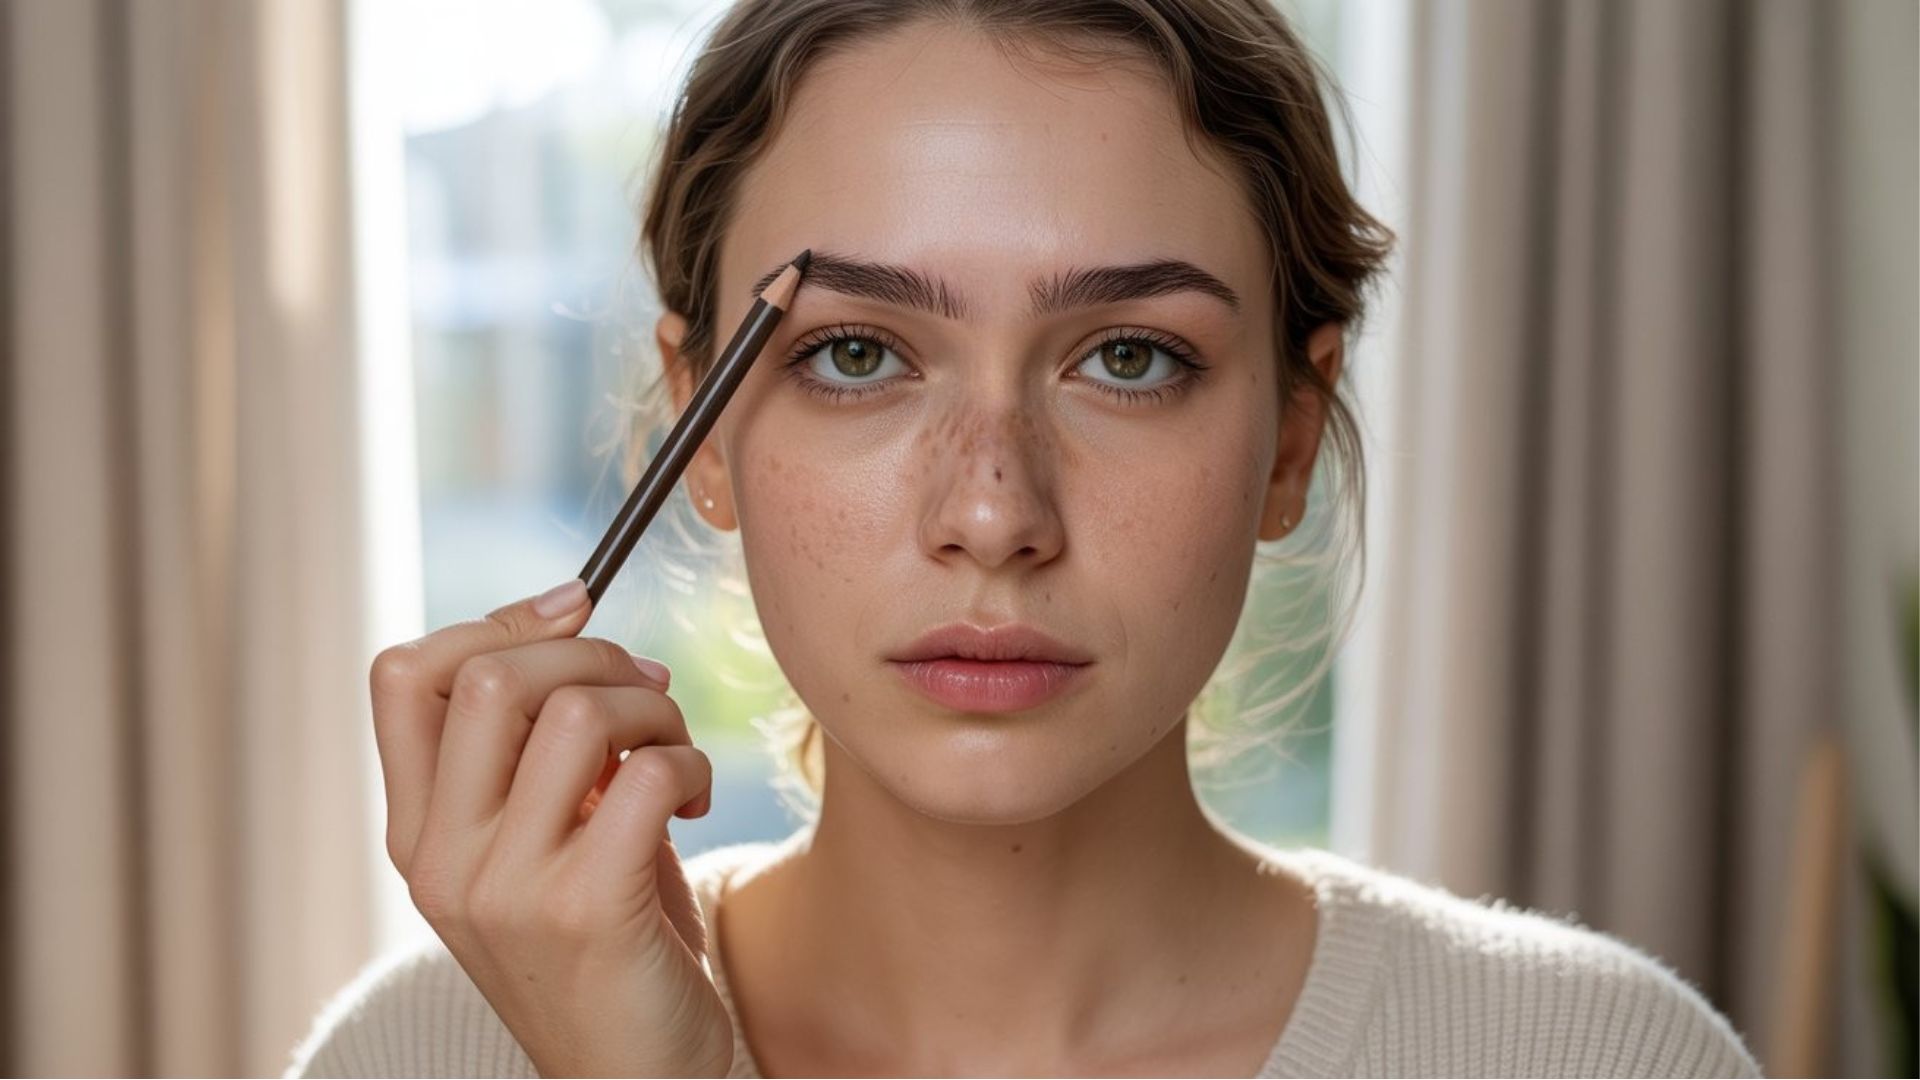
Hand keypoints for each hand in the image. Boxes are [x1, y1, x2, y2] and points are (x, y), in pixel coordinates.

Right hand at [369, 578, 731, 1076]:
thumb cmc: (605, 952)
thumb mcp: (542, 847)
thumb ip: (538, 755)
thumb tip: (577, 624)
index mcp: (418, 835)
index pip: (404, 675)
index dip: (496, 620)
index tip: (575, 608)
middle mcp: (443, 859)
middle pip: (488, 675)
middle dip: (589, 651)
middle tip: (645, 690)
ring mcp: (506, 887)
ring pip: (575, 711)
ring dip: (652, 709)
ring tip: (675, 755)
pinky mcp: (586, 908)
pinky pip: (647, 775)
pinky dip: (692, 766)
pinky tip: (695, 803)